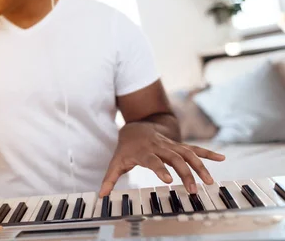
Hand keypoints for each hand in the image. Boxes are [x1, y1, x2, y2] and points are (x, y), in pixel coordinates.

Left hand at [99, 122, 225, 196]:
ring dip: (200, 166)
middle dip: (185, 173)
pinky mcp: (179, 145)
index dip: (160, 168)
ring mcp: (171, 145)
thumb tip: (101, 194)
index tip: (168, 180)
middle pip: (175, 158)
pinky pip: (195, 148)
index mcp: (144, 152)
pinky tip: (222, 158)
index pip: (153, 160)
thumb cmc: (126, 148)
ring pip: (188, 153)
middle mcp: (159, 147)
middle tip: (192, 190)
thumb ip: (110, 178)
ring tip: (209, 181)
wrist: (136, 127)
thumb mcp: (116, 161)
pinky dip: (208, 153)